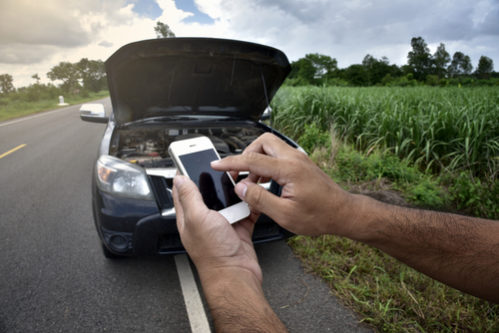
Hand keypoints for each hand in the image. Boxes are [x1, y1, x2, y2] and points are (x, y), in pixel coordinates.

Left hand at [172, 175, 261, 281]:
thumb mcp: (197, 218)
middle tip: (224, 167)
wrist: (236, 275)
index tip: (190, 159)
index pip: (182, 190)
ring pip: (229, 199)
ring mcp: (223, 224)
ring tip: (241, 179)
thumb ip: (189, 197)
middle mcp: (205, 220)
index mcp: (189, 217)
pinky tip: (253, 196)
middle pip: (209, 192)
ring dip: (236, 190)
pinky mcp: (239, 228)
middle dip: (216, 179)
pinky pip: (246, 210)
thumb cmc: (213, 253)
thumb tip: (179, 179)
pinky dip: (251, 203)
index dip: (185, 174)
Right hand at [211, 133, 361, 236]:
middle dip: (247, 154)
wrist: (343, 213)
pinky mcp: (301, 164)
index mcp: (289, 169)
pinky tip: (265, 183)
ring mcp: (299, 159)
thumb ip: (259, 199)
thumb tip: (241, 187)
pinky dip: (267, 164)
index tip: (217, 165)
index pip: (252, 159)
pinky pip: (278, 156)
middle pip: (263, 142)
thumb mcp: (285, 214)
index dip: (231, 163)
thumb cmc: (319, 216)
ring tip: (252, 182)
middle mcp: (294, 159)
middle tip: (239, 173)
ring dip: (257, 160)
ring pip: (270, 147)